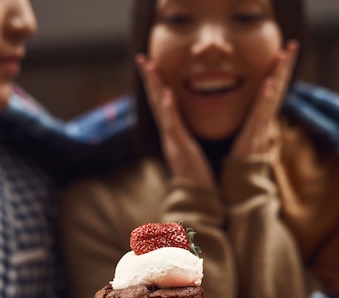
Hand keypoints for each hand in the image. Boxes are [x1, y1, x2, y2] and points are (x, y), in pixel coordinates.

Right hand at [135, 55, 215, 187]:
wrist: (197, 199)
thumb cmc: (197, 177)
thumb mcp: (190, 153)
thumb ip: (185, 141)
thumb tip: (185, 135)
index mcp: (174, 133)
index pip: (163, 103)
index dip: (156, 84)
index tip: (152, 65)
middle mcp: (169, 134)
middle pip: (156, 100)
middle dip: (149, 78)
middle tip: (141, 57)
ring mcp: (172, 140)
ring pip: (159, 108)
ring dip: (154, 86)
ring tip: (148, 66)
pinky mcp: (179, 147)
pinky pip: (172, 124)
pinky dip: (168, 108)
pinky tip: (165, 92)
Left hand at [230, 40, 298, 158]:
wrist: (243, 186)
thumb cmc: (243, 164)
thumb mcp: (248, 139)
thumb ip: (254, 125)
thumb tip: (256, 115)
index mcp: (262, 120)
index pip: (275, 90)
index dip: (280, 71)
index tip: (284, 52)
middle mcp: (265, 121)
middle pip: (279, 88)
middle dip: (285, 66)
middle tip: (293, 44)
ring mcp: (261, 127)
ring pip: (273, 97)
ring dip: (279, 75)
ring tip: (283, 56)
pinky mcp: (254, 135)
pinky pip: (261, 113)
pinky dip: (265, 98)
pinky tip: (269, 83)